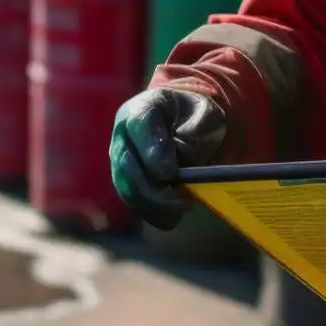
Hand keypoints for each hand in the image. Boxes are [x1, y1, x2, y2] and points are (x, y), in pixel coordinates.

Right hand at [109, 88, 225, 229]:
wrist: (182, 122)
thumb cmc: (195, 116)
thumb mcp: (206, 113)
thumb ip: (196, 130)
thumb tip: (182, 155)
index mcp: (142, 108)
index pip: (140, 126)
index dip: (153, 152)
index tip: (170, 174)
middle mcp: (123, 134)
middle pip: (126, 163)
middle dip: (152, 187)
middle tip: (180, 201)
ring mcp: (120, 158)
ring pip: (126, 187)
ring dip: (152, 204)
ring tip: (180, 210)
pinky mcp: (124, 180)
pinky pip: (133, 201)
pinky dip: (152, 212)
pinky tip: (173, 217)